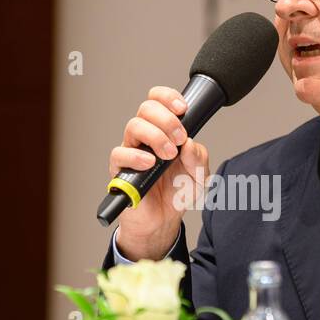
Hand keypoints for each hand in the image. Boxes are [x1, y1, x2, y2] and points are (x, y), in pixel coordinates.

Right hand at [109, 86, 209, 259]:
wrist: (164, 222)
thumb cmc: (177, 194)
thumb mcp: (200, 177)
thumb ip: (199, 158)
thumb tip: (188, 143)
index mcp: (165, 131)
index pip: (158, 101)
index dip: (168, 97)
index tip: (182, 108)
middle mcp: (146, 137)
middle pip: (146, 108)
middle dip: (166, 119)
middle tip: (179, 138)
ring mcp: (132, 152)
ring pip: (133, 126)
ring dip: (155, 136)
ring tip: (168, 155)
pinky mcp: (120, 170)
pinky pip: (119, 153)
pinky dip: (136, 156)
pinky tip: (150, 163)